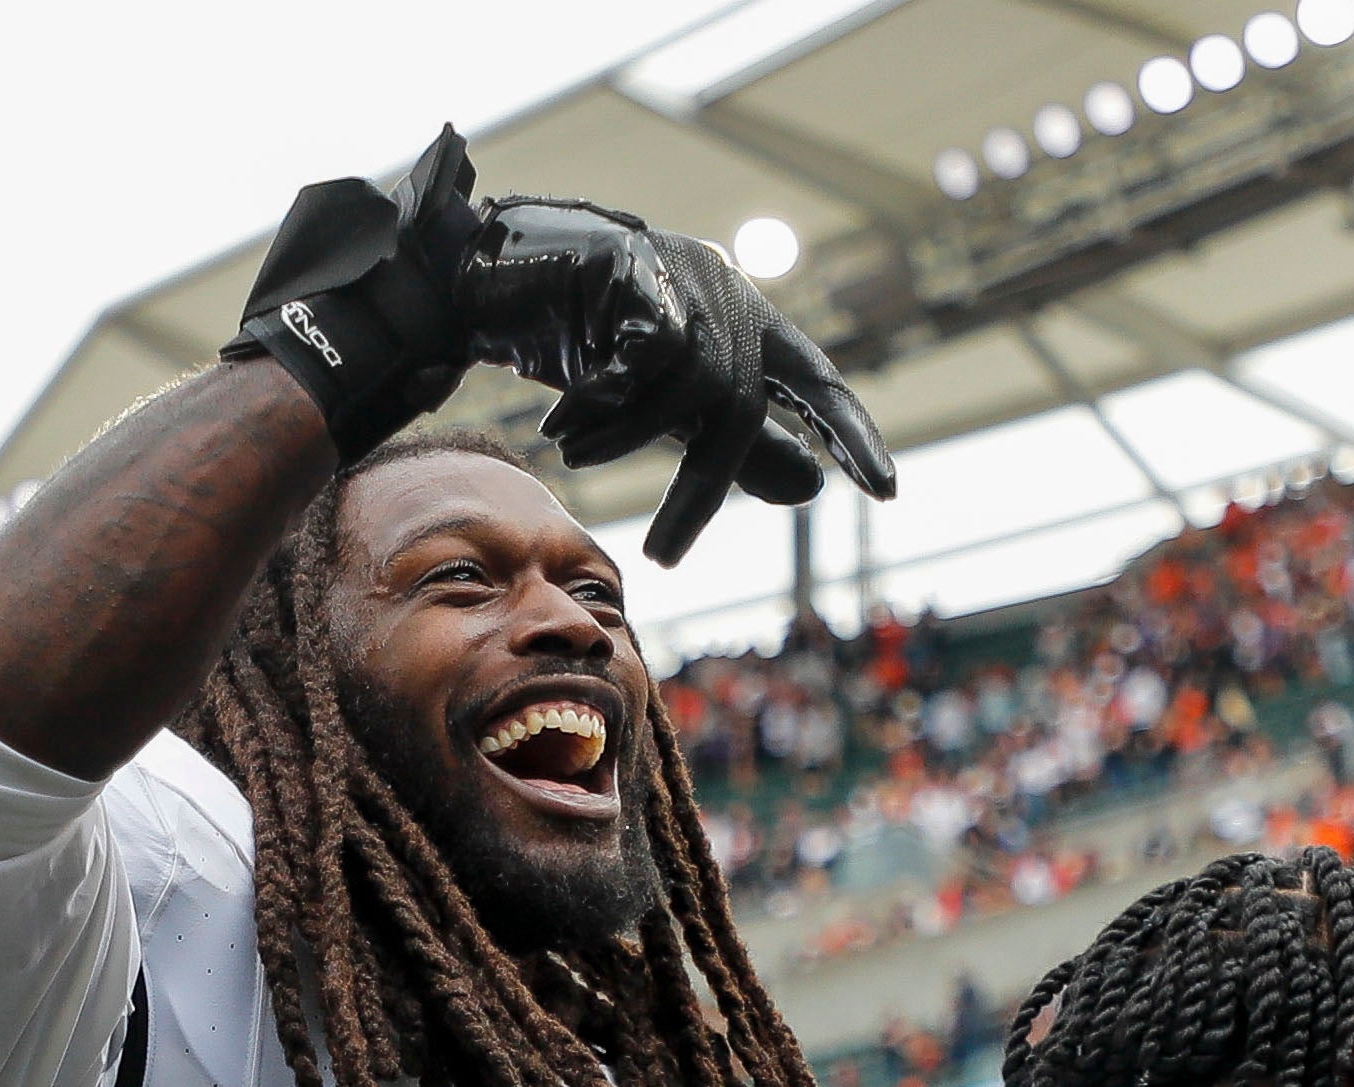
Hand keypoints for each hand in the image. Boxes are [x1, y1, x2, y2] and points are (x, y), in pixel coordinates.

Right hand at [228, 129, 893, 562]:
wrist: (470, 283)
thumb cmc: (565, 340)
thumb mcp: (659, 404)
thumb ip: (732, 441)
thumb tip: (811, 488)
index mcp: (739, 314)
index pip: (811, 374)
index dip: (846, 427)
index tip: (884, 489)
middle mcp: (719, 285)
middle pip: (740, 405)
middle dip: (703, 489)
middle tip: (665, 556)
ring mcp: (676, 270)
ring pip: (691, 388)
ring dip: (632, 444)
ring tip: (579, 460)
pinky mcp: (634, 265)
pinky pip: (646, 362)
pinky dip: (605, 412)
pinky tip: (566, 433)